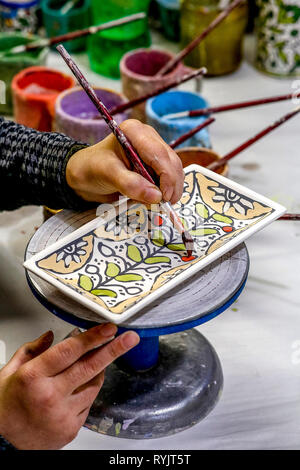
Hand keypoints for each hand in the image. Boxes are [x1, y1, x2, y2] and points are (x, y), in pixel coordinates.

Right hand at [0, 324, 138, 449]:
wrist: (2, 441)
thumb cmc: (6, 405)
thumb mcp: (9, 371)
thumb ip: (32, 350)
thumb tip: (52, 335)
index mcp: (33, 377)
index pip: (69, 351)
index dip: (92, 337)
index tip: (109, 328)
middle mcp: (50, 395)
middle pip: (89, 367)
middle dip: (114, 350)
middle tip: (130, 338)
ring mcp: (63, 414)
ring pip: (94, 385)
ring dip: (99, 369)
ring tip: (97, 359)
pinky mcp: (71, 428)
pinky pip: (89, 402)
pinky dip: (90, 390)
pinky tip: (81, 384)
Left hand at [66, 119, 183, 204]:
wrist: (86, 174)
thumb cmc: (92, 168)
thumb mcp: (108, 175)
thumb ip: (130, 184)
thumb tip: (156, 196)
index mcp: (134, 131)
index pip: (159, 154)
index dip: (166, 176)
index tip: (164, 196)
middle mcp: (148, 136)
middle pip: (170, 161)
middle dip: (171, 184)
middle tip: (165, 204)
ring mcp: (153, 149)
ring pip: (173, 169)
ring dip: (170, 188)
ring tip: (160, 203)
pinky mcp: (155, 162)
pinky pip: (169, 176)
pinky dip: (166, 189)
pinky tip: (156, 197)